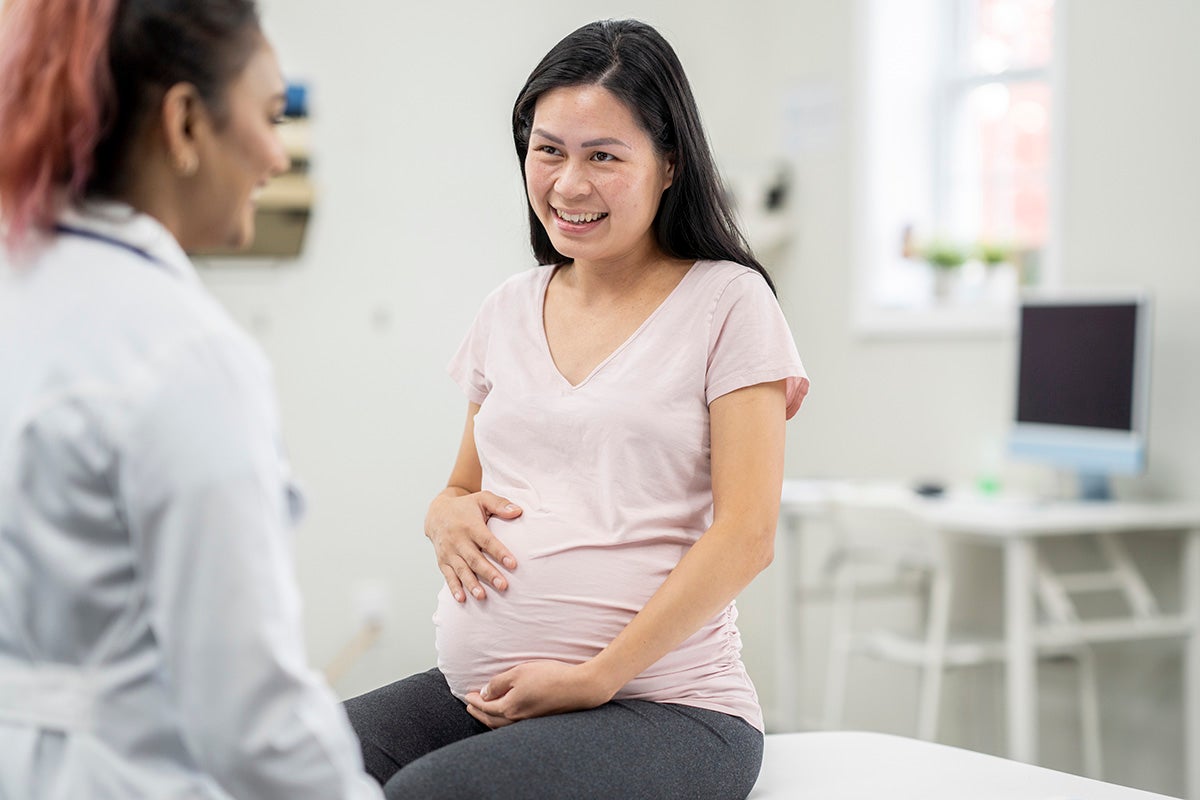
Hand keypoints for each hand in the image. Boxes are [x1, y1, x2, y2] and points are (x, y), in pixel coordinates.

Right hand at [425, 490, 521, 601]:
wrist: (436, 513)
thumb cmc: (466, 507)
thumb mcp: (483, 499)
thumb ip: (500, 504)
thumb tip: (518, 511)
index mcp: (470, 526)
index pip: (487, 541)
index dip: (500, 553)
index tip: (513, 564)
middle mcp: (458, 540)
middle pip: (475, 559)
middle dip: (489, 573)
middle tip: (503, 586)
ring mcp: (449, 552)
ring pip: (461, 570)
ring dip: (471, 584)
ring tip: (482, 596)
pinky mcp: (442, 561)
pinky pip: (448, 576)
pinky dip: (454, 588)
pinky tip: (462, 599)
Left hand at [463, 660, 616, 728]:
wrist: (578, 688)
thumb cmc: (550, 677)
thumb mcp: (519, 672)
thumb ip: (499, 683)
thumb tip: (485, 693)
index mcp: (509, 707)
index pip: (485, 706)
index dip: (474, 701)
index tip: (467, 695)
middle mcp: (517, 719)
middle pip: (491, 719)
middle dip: (479, 713)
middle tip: (470, 707)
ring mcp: (529, 722)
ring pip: (502, 726)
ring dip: (490, 719)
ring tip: (484, 713)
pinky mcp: (538, 720)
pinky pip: (513, 726)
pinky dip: (503, 723)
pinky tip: (507, 716)